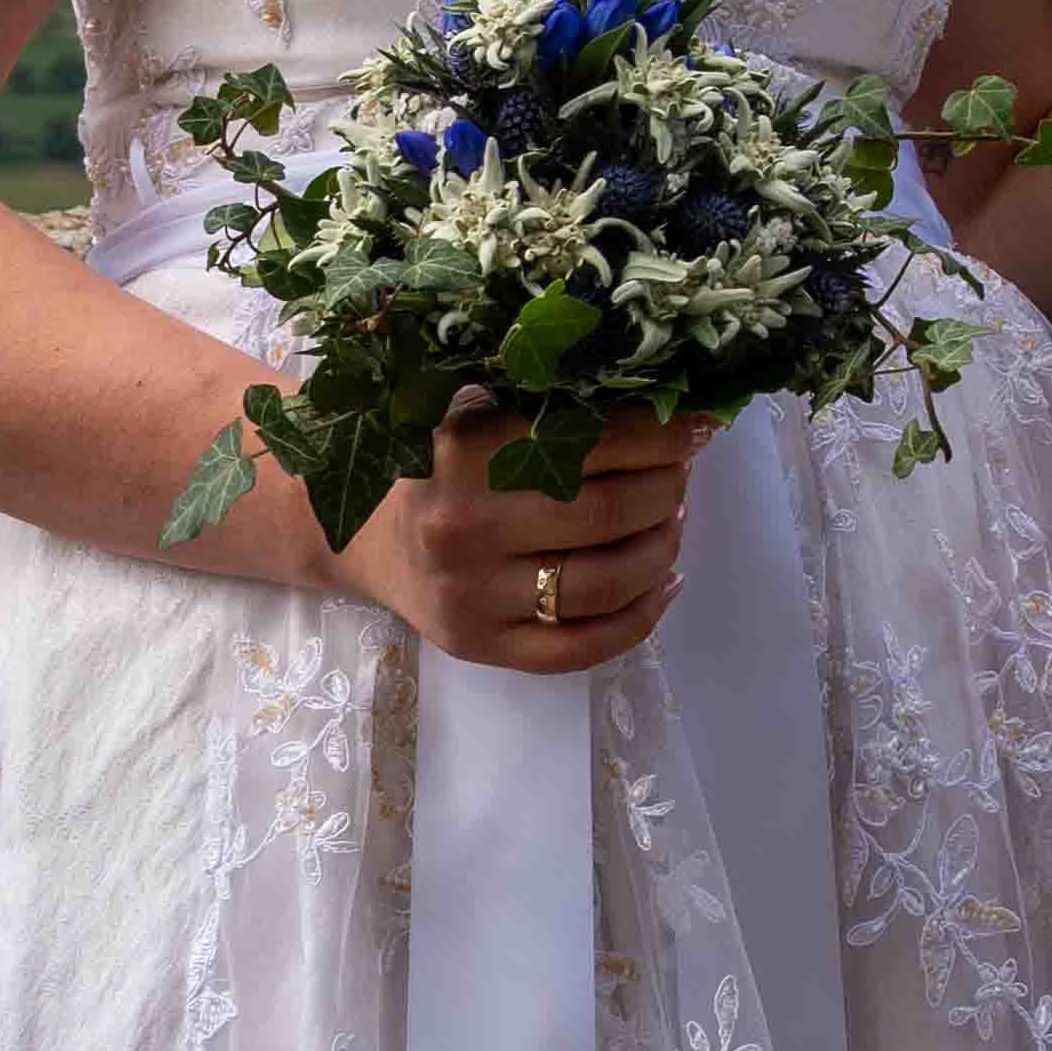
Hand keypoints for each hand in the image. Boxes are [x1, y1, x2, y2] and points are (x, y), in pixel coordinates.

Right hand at [333, 401, 707, 675]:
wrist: (354, 533)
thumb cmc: (432, 461)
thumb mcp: (476, 412)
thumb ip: (553, 405)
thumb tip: (666, 402)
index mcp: (468, 453)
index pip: (597, 441)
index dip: (664, 435)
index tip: (698, 428)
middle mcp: (467, 527)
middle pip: (610, 512)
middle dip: (668, 490)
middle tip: (682, 476)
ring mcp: (473, 595)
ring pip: (605, 583)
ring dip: (662, 550)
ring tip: (672, 524)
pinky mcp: (480, 645)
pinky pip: (580, 648)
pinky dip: (640, 619)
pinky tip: (664, 585)